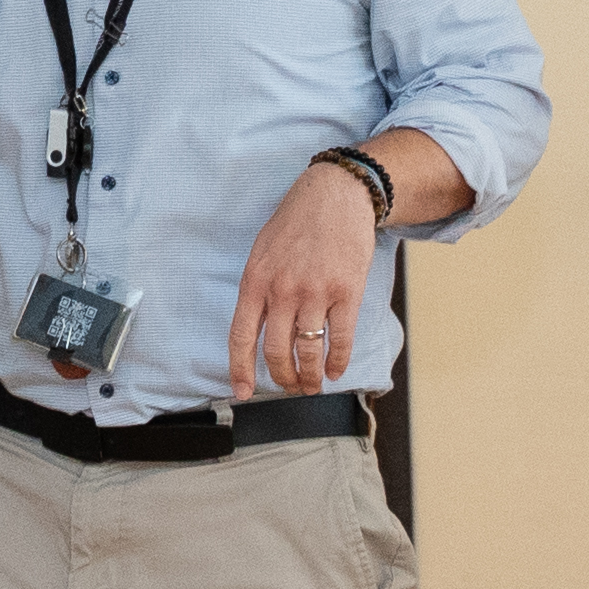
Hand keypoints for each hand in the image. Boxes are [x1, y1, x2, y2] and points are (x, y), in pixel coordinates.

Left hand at [226, 162, 378, 398]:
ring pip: (308, 351)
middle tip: (288, 388)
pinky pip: (341, 338)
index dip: (240, 370)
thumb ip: (258, 290)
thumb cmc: (295, 224)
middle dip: (281, 378)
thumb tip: (257, 327)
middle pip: (276, 351)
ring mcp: (316, 293)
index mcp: (255, 282)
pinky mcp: (347, 292)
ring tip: (312, 386)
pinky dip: (338, 361)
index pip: (241, 337)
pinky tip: (336, 371)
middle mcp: (282, 291)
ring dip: (309, 376)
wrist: (334, 197)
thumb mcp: (261, 254)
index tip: (242, 392)